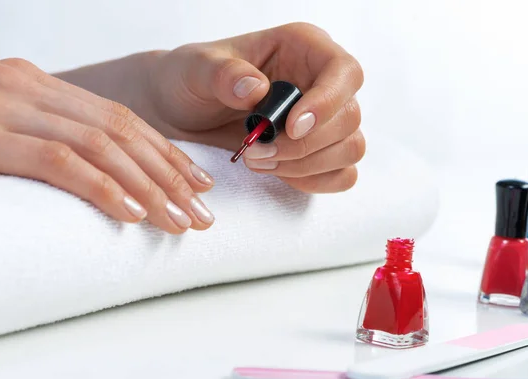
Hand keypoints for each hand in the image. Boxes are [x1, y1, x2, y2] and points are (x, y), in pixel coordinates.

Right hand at [0, 59, 215, 233]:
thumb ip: (42, 135)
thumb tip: (97, 173)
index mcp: (37, 84)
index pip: (120, 118)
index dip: (165, 152)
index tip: (196, 182)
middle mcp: (27, 87)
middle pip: (121, 131)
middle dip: (169, 174)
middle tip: (201, 212)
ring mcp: (2, 107)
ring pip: (100, 145)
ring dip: (148, 186)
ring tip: (179, 221)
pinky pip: (57, 162)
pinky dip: (101, 187)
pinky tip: (130, 212)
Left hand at [139, 22, 364, 192]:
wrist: (178, 111)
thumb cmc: (190, 79)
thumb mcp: (195, 69)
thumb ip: (223, 74)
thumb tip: (257, 89)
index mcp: (303, 47)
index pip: (344, 71)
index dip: (327, 102)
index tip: (292, 128)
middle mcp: (320, 81)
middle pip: (349, 117)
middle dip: (304, 145)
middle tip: (256, 153)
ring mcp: (323, 119)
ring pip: (350, 148)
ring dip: (306, 166)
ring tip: (258, 161)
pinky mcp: (318, 151)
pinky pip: (341, 174)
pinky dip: (314, 181)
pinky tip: (278, 173)